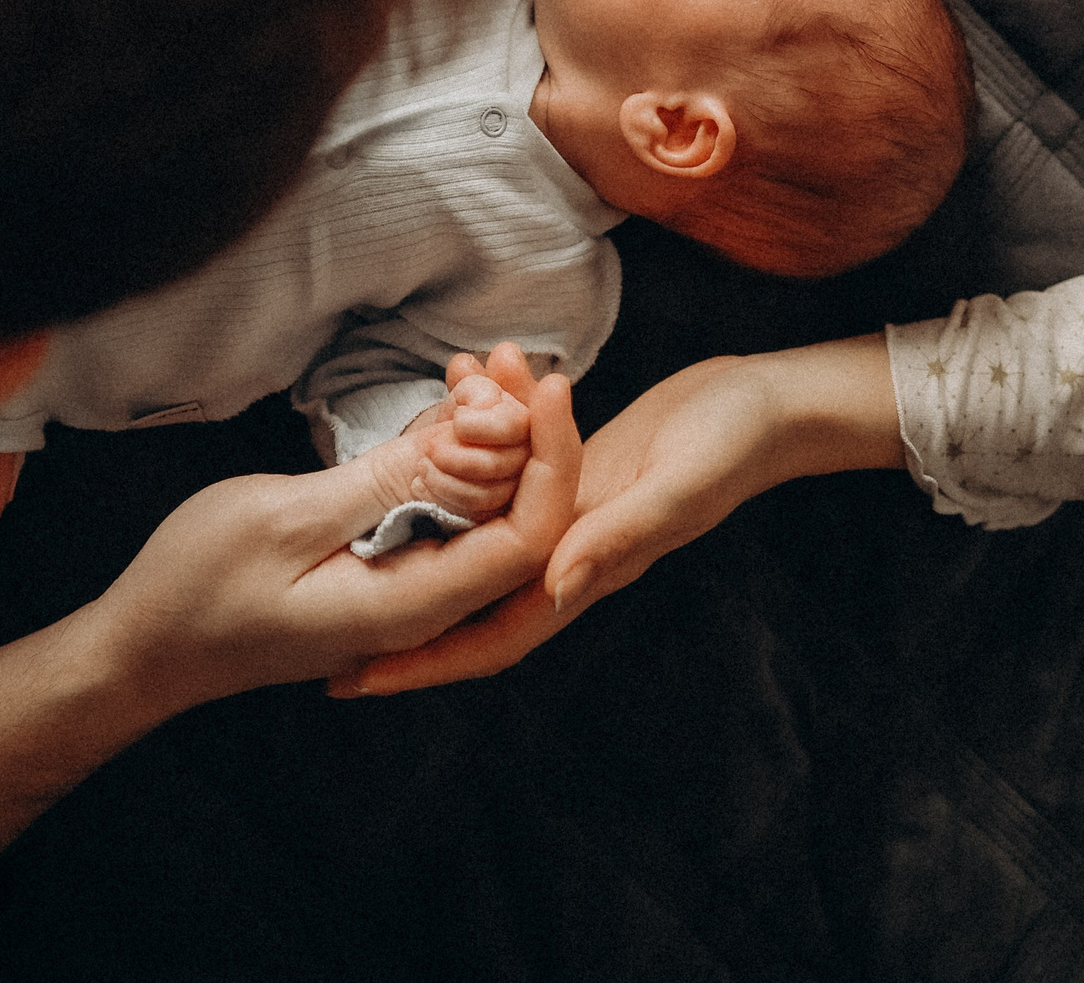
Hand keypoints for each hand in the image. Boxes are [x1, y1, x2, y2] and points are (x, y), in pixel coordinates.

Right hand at [0, 341, 578, 874]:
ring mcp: (404, 588)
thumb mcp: (283, 521)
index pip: (527, 539)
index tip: (545, 387)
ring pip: (480, 511)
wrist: (144, 648)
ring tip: (482, 363)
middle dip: (526, 434)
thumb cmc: (197, 590)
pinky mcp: (383, 566)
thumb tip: (469, 438)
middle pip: (516, 520)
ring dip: (490, 438)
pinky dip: (449, 456)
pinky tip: (448, 400)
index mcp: (412, 605)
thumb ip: (380, 484)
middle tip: (509, 356)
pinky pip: (439, 511)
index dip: (550, 459)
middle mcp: (424, 605)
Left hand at [335, 336, 900, 695]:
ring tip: (347, 526)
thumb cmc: (731, 443)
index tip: (355, 680)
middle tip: (317, 621)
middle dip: (397, 612)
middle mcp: (568, 553)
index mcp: (587, 570)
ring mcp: (567, 514)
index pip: (492, 635)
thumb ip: (619, 535)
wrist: (766, 402)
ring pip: (474, 535)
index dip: (423, 662)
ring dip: (419, 523)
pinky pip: (498, 483)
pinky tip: (422, 433)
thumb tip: (556, 585)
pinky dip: (458, 461)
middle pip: (468, 598)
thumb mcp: (676, 487)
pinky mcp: (570, 473)